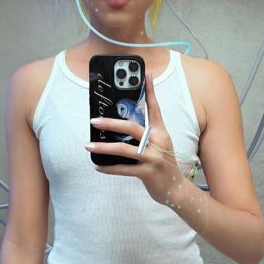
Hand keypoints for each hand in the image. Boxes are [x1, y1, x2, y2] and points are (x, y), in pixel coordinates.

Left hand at [84, 73, 184, 205]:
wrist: (175, 189)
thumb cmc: (163, 164)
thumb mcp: (159, 145)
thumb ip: (145, 135)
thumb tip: (121, 127)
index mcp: (161, 132)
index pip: (154, 108)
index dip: (150, 91)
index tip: (146, 74)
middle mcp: (157, 142)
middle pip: (131, 128)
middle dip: (110, 124)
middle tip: (93, 121)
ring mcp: (153, 158)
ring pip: (123, 150)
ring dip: (103, 148)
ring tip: (88, 146)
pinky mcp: (147, 173)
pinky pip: (123, 169)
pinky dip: (109, 168)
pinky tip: (98, 167)